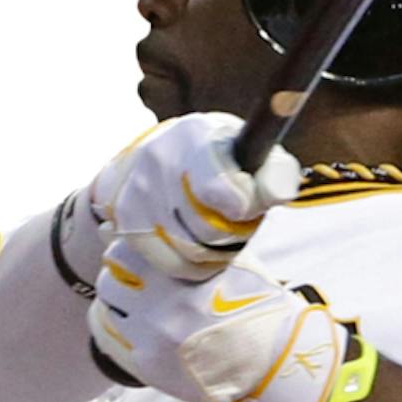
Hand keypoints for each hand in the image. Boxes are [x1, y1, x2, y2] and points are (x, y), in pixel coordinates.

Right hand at [60, 110, 300, 289]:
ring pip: (191, 250)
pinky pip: (171, 263)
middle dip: (232, 231)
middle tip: (235, 218)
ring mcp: (138, 192)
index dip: (242, 207)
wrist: (157, 153)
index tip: (245, 206)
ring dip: (215, 250)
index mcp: (194, 137)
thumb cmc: (215, 155)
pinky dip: (193, 264)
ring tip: (219, 231)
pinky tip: (200, 248)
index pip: (217, 190)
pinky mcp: (126, 220)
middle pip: (208, 229)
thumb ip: (269, 170)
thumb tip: (276, 192)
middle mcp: (159, 161)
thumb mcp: (245, 149)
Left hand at [90, 245, 367, 401]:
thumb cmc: (256, 305)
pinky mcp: (148, 366)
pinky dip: (119, 329)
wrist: (273, 360)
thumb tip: (160, 218)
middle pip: (110, 279)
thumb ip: (199, 243)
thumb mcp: (235, 262)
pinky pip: (112, 340)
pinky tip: (137, 326)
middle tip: (136, 276)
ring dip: (120, 302)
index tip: (142, 250)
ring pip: (109, 309)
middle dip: (120, 274)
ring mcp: (152, 340)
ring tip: (141, 303)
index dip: (130, 247)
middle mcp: (162, 308)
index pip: (125, 250)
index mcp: (181, 277)